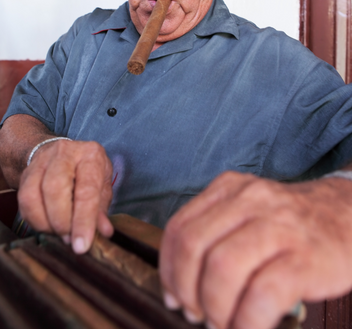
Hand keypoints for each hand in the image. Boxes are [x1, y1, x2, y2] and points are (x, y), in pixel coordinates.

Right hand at [18, 139, 113, 253]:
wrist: (61, 154)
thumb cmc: (87, 172)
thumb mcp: (102, 185)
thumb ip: (101, 208)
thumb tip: (104, 232)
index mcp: (90, 155)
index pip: (86, 190)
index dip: (83, 220)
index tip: (81, 245)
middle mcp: (65, 153)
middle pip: (55, 188)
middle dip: (60, 221)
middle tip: (69, 238)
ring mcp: (42, 161)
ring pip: (32, 195)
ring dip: (44, 223)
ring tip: (58, 232)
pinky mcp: (26, 173)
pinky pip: (22, 201)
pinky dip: (34, 220)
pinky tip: (46, 225)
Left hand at [160, 171, 351, 328]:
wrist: (347, 214)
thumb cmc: (289, 223)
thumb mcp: (247, 210)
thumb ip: (216, 234)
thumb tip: (181, 286)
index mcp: (229, 189)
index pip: (179, 227)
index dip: (168, 269)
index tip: (172, 294)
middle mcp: (250, 201)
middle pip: (193, 247)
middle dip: (186, 291)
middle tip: (196, 314)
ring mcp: (278, 227)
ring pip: (222, 269)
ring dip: (214, 308)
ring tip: (222, 324)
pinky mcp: (305, 258)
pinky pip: (262, 294)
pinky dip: (247, 322)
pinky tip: (248, 328)